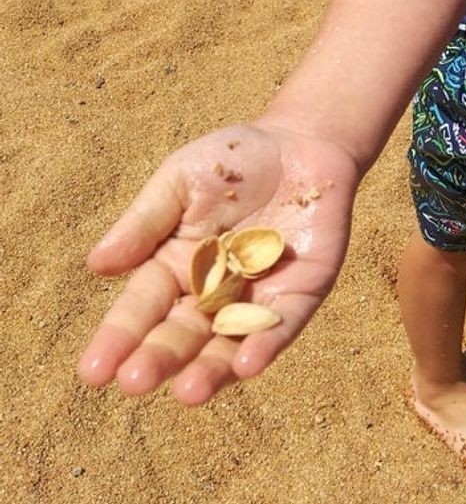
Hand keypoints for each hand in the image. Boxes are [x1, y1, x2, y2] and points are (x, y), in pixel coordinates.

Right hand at [78, 121, 359, 404]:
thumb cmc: (233, 160)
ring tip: (187, 393)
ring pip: (229, 343)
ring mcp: (257, 296)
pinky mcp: (300, 293)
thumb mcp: (180, 181)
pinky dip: (265, 344)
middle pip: (182, 333)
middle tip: (134, 381)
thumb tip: (96, 265)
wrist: (299, 143)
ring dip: (210, 370)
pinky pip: (282, 326)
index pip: (142, 307)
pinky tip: (246, 363)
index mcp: (175, 265)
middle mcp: (213, 291)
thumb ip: (145, 223)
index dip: (119, 337)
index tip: (94, 370)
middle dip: (159, 358)